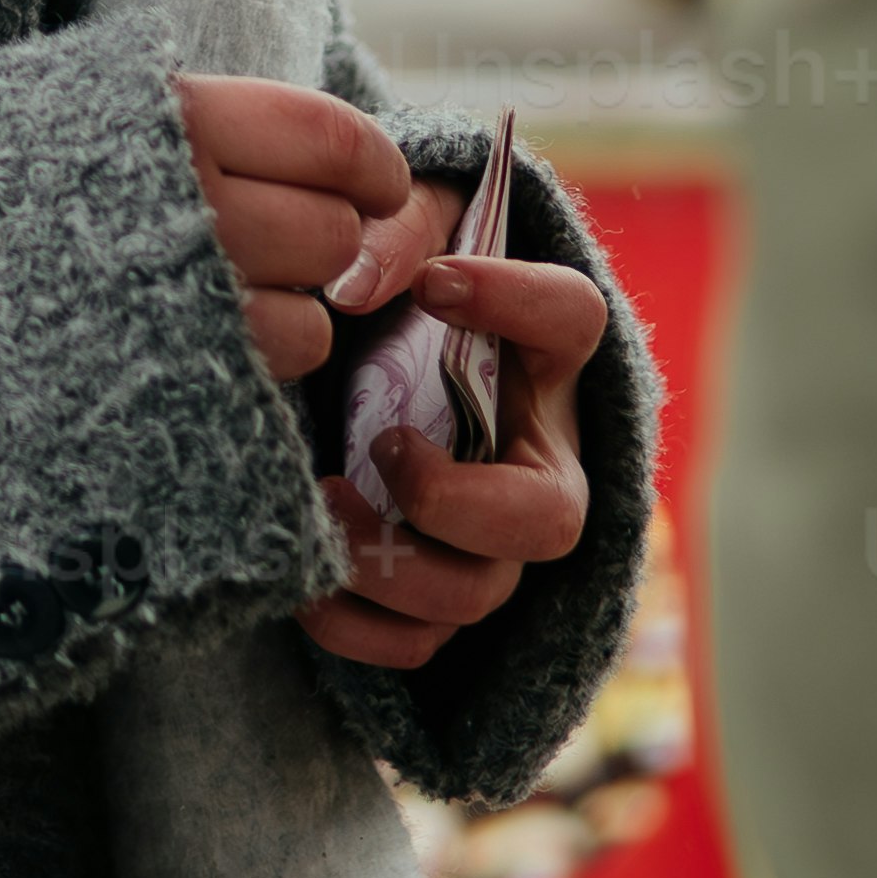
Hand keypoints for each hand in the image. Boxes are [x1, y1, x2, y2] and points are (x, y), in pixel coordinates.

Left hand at [166, 78, 608, 672]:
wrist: (332, 372)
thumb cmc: (383, 293)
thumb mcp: (394, 234)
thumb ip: (392, 231)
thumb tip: (364, 282)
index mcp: (537, 358)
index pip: (571, 321)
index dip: (517, 304)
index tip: (435, 283)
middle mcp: (534, 461)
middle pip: (550, 518)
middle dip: (461, 501)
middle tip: (385, 445)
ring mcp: (489, 542)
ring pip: (480, 594)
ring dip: (396, 567)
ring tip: (324, 503)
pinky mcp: (434, 598)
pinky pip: (419, 647)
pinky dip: (358, 628)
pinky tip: (304, 583)